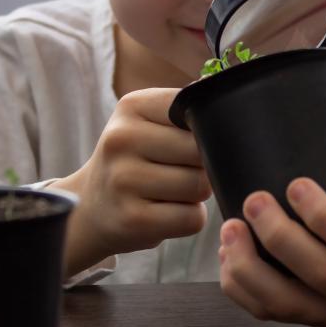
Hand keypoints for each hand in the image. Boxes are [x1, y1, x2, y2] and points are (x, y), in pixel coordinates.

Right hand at [52, 88, 211, 275]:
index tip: (192, 141)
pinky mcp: (133, 219)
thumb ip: (186, 115)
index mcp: (132, 106)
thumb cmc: (134, 162)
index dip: (208, 132)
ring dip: (197, 195)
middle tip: (181, 172)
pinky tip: (166, 213)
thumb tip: (236, 112)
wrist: (89, 207)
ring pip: (200, 186)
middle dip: (203, 166)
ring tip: (172, 193)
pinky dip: (189, 219)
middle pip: (202, 152)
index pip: (197, 112)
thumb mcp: (146, 124)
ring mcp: (124, 180)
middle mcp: (122, 139)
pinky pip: (192, 219)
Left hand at [218, 122, 325, 326]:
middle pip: (324, 277)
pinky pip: (274, 314)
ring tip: (229, 228)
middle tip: (253, 200)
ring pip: (290, 305)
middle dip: (282, 239)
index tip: (295, 185)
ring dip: (252, 269)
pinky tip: (230, 252)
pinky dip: (243, 288)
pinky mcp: (320, 323)